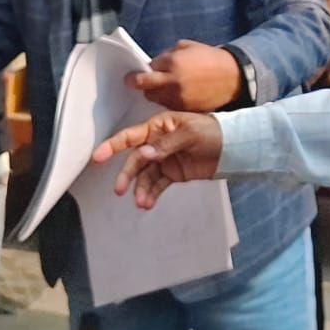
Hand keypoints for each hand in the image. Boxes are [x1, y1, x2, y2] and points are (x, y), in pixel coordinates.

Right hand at [90, 111, 223, 208]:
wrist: (232, 147)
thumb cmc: (212, 132)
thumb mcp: (191, 132)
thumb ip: (167, 144)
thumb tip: (145, 153)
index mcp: (159, 126)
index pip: (131, 136)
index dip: (113, 146)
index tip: (98, 156)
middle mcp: (157, 143)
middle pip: (135, 160)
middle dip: (127, 175)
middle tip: (120, 190)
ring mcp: (164, 159)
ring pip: (144, 176)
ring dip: (140, 189)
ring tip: (142, 202)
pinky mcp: (172, 174)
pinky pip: (157, 185)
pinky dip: (151, 194)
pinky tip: (147, 203)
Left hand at [126, 40, 240, 110]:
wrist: (233, 76)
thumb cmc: (210, 58)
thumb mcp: (186, 47)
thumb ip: (167, 56)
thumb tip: (153, 65)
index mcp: (173, 62)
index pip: (144, 71)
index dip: (137, 74)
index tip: (131, 77)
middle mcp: (173, 82)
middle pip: (145, 88)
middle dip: (142, 85)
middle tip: (143, 83)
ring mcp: (179, 98)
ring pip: (154, 99)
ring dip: (155, 94)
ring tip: (164, 88)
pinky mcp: (186, 109)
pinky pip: (168, 107)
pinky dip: (167, 102)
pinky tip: (175, 96)